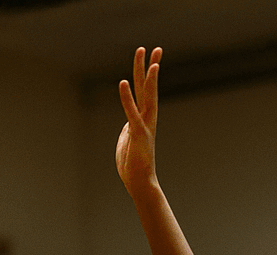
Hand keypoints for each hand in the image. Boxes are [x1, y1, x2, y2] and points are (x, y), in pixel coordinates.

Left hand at [115, 47, 160, 195]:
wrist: (139, 183)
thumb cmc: (133, 166)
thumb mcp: (127, 142)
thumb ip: (128, 129)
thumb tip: (127, 124)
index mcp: (144, 119)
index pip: (146, 92)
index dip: (148, 75)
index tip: (152, 58)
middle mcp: (148, 118)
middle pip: (149, 87)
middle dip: (150, 67)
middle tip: (155, 48)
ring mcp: (144, 125)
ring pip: (146, 94)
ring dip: (146, 74)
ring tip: (147, 55)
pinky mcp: (137, 134)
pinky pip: (131, 112)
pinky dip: (126, 97)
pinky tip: (122, 82)